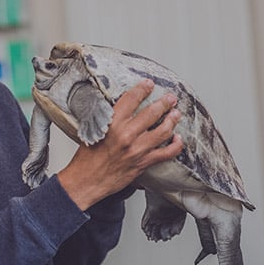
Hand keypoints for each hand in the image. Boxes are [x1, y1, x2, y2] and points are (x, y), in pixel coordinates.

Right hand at [57, 78, 183, 210]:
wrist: (86, 180)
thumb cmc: (87, 158)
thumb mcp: (93, 131)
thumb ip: (108, 120)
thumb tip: (121, 109)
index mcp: (112, 123)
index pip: (131, 99)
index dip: (142, 89)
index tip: (148, 84)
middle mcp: (126, 135)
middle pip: (152, 112)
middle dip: (164, 103)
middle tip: (170, 98)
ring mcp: (137, 149)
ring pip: (163, 130)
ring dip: (172, 120)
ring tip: (176, 114)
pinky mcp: (144, 162)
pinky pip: (167, 153)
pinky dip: (176, 145)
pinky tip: (177, 139)